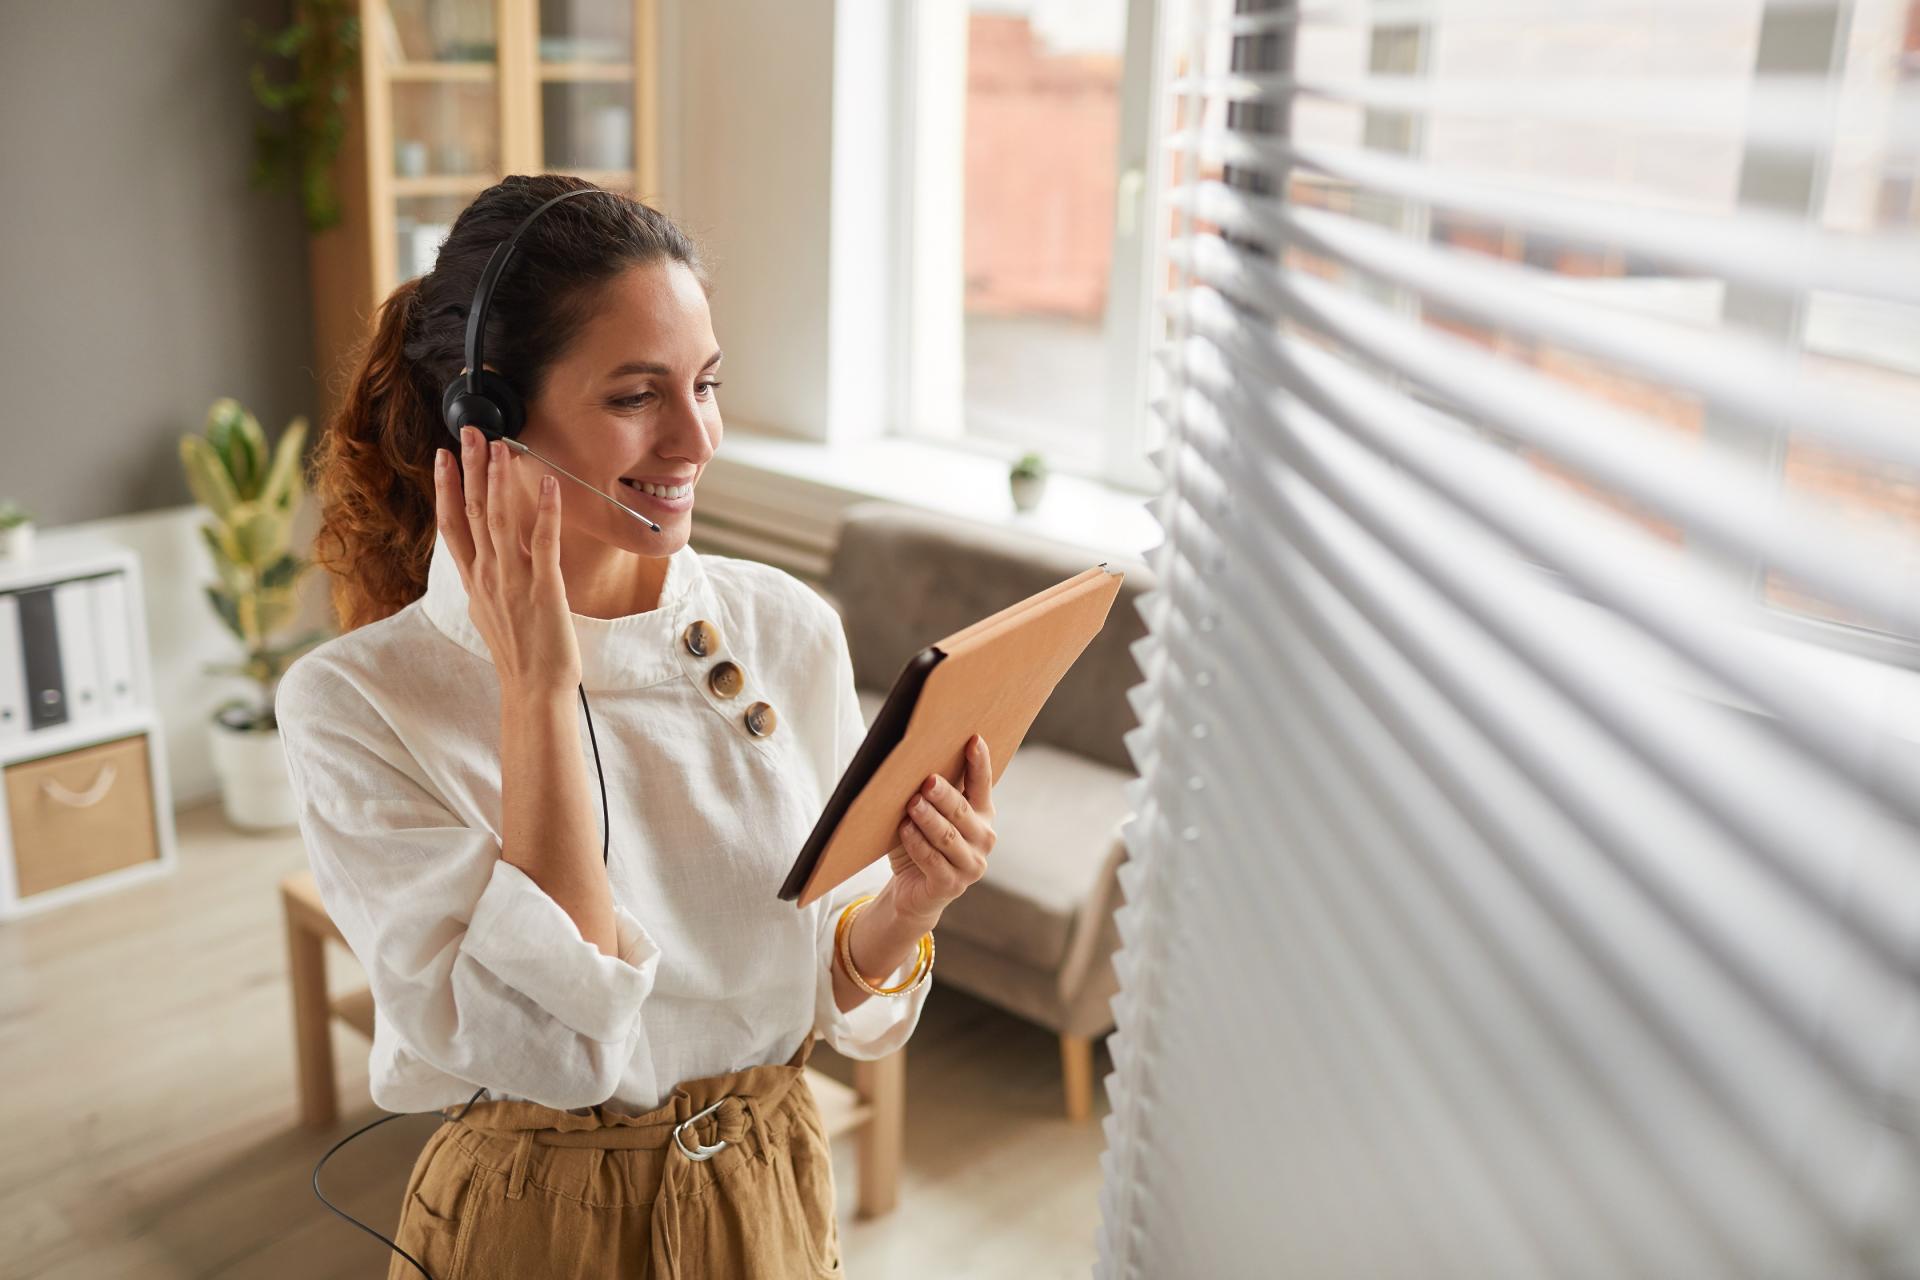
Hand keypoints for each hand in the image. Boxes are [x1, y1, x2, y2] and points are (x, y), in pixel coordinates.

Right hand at [435, 425, 580, 697]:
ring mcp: (513, 580)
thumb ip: (487, 580)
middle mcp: (487, 575)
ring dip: (500, 479)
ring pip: (500, 519)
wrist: (532, 690)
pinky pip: (544, 542)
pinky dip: (545, 511)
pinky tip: (549, 484)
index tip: (442, 457)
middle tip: (468, 431)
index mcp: (474, 580)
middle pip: (472, 511)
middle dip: (469, 467)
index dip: (445, 487)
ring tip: (500, 445)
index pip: (452, 524)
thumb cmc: (519, 654)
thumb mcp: (491, 612)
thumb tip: (486, 560)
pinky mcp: (544, 588)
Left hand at [886, 734, 997, 925]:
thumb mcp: (929, 814)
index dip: (980, 762)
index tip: (974, 739)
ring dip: (928, 819)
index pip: (983, 784)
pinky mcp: (951, 885)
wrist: (914, 890)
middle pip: (963, 811)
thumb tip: (914, 758)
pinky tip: (905, 830)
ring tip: (912, 804)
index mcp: (982, 814)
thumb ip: (932, 793)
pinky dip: (917, 844)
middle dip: (944, 795)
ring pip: (948, 836)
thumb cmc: (920, 842)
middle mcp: (983, 838)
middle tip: (927, 781)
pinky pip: (933, 861)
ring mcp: (971, 864)